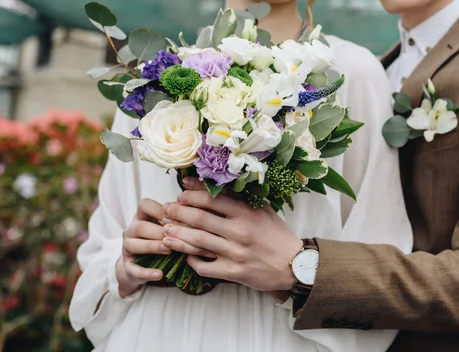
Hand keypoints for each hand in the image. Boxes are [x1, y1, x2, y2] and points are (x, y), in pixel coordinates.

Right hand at [115, 198, 168, 296]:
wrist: (141, 265)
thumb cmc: (160, 240)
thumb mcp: (166, 227)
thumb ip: (177, 219)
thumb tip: (200, 212)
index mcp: (141, 217)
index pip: (144, 205)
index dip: (160, 210)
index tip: (177, 217)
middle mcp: (131, 230)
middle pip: (139, 226)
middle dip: (159, 231)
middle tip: (177, 236)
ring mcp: (126, 248)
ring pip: (133, 245)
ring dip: (152, 246)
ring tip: (169, 250)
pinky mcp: (127, 268)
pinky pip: (133, 270)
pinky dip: (146, 273)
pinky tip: (160, 274)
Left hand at [161, 179, 302, 291]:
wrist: (294, 264)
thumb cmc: (277, 235)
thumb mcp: (263, 210)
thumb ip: (242, 199)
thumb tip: (218, 185)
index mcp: (246, 213)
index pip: (212, 199)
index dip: (192, 193)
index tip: (181, 189)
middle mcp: (239, 231)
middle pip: (200, 219)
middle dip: (178, 212)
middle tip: (166, 209)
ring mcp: (235, 253)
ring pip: (198, 242)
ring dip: (178, 235)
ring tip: (165, 231)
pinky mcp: (233, 272)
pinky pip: (205, 266)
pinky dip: (191, 260)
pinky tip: (185, 254)